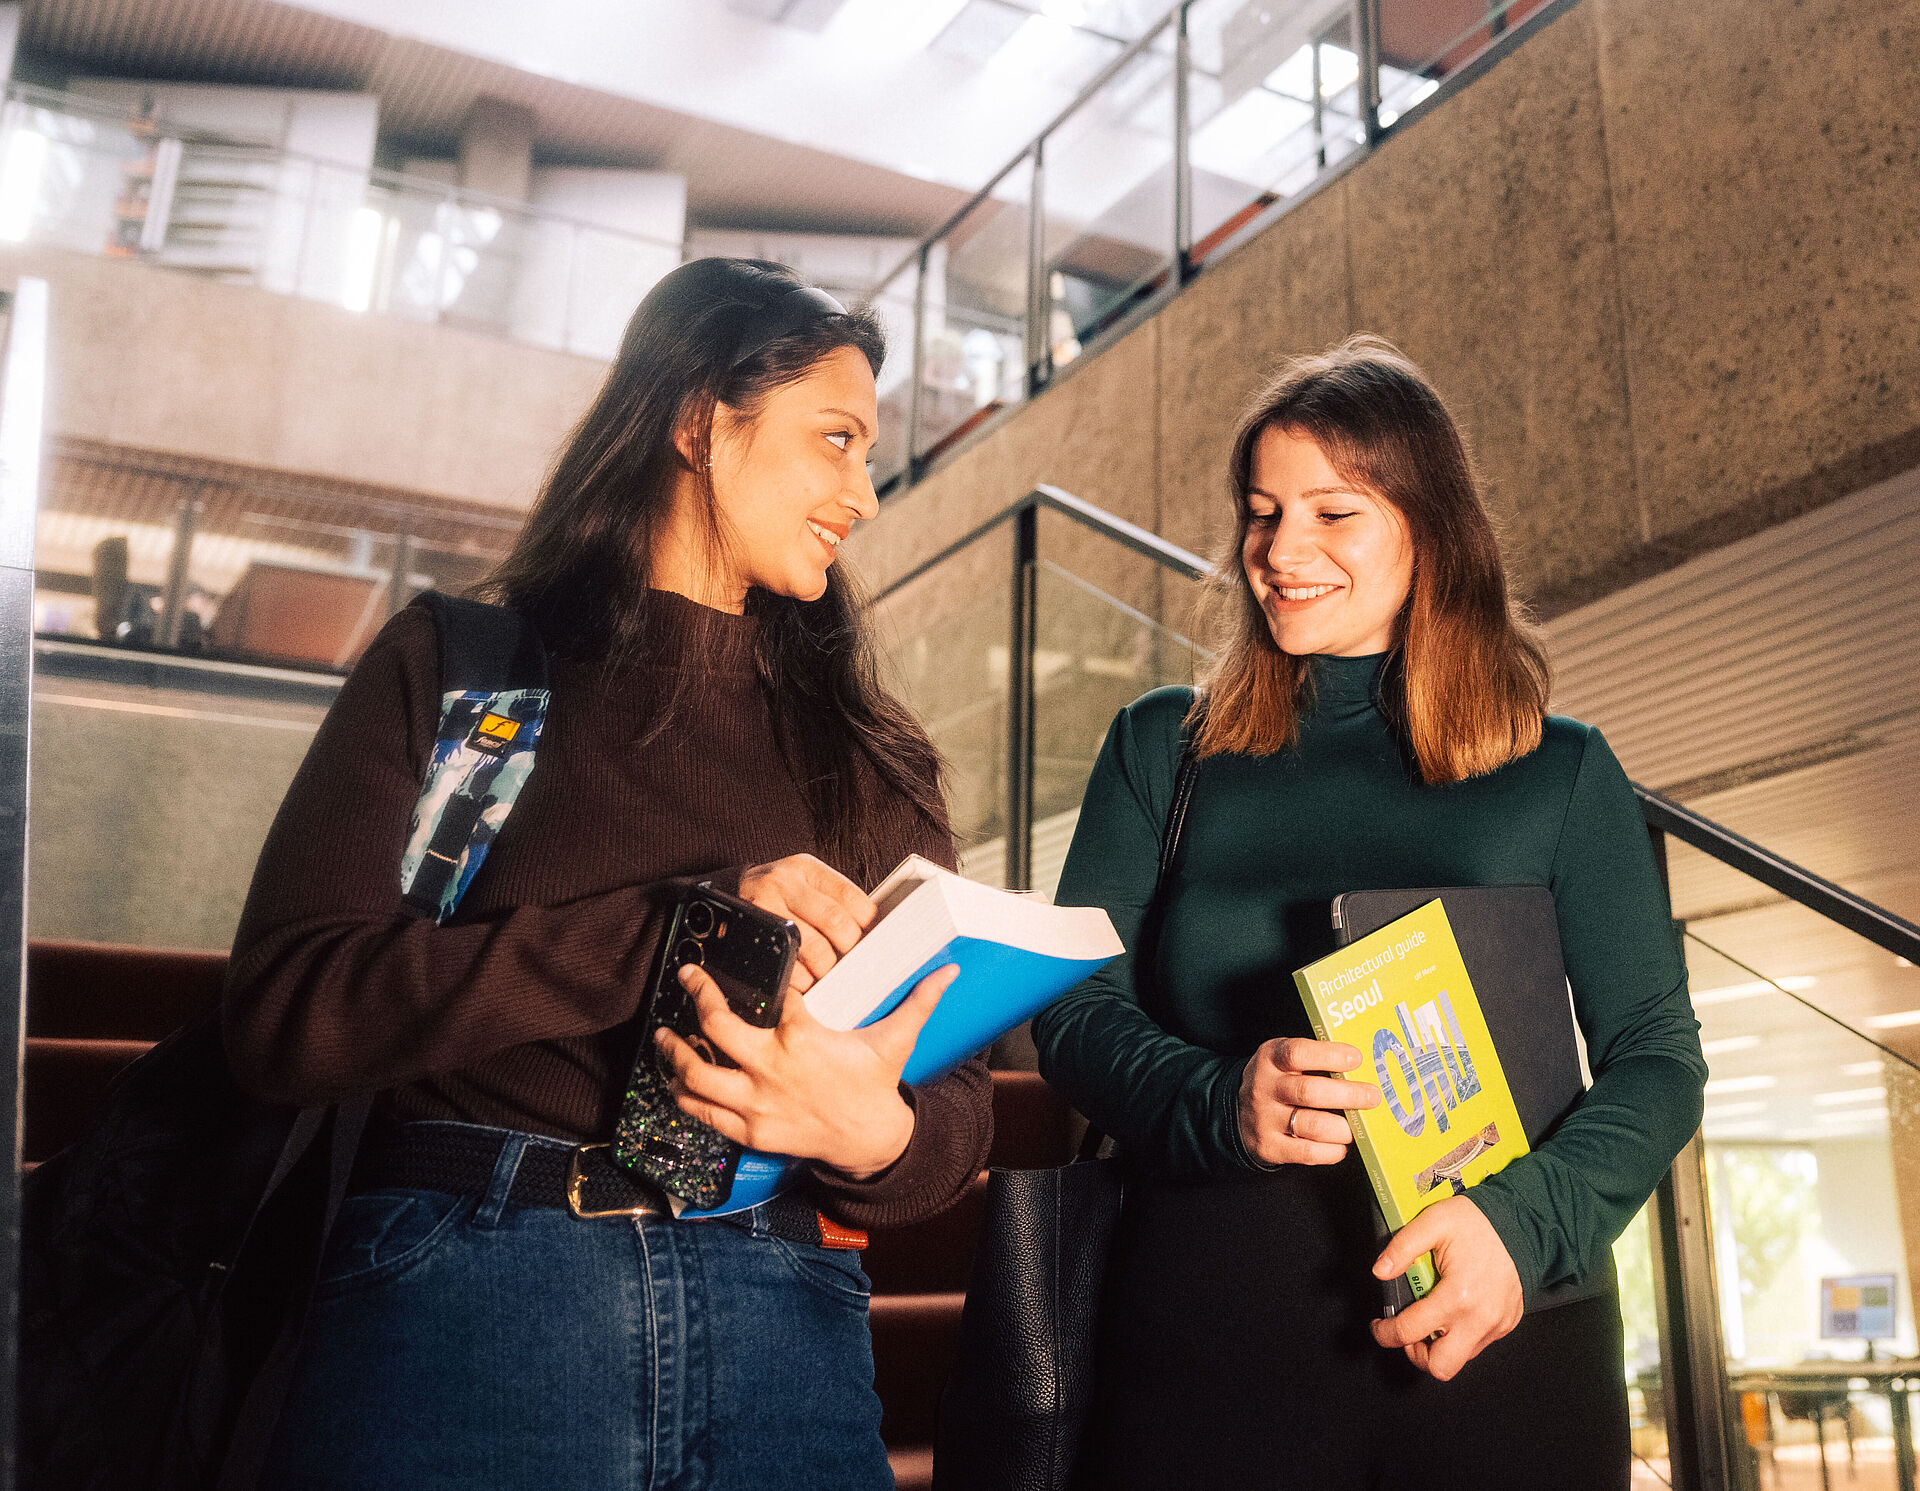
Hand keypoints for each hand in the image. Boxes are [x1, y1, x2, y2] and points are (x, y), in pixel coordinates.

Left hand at [655, 960, 958, 1176]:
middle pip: (716, 1028)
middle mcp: (773, 1069)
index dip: (750, 973)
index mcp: (804, 1039)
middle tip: (687, 978)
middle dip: (697, 998)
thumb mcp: (896, 1040)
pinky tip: (675, 1078)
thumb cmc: (875, 1085)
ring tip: (662, 1035)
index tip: (732, 955)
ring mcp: (758, 1103)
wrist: (869, 1142)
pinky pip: (704, 1113)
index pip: (767, 995)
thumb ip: (918, 1000)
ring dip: (674, 1053)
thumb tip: (949, 969)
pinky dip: (685, 1095)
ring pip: (697, 1075)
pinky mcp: (750, 1130)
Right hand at [736, 854, 876, 992]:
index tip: (867, 938)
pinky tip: (805, 977)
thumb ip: (836, 901)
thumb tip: (871, 935)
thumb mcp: (807, 884)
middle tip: (848, 959)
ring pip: (812, 946)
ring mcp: (765, 904)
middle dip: (847, 948)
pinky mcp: (752, 930)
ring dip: (825, 967)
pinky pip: (785, 962)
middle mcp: (785, 882)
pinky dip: (801, 978)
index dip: (865, 923)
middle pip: (834, 920)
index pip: (850, 896)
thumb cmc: (781, 894)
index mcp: (807, 868)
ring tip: (826, 970)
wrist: (734, 894)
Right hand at [1237, 1037, 1381, 1165]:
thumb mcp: (1285, 1061)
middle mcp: (1264, 1087)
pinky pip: (1307, 1153)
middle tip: (1372, 1097)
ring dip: (1343, 1128)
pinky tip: (1340, 1144)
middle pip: (1309, 1091)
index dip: (1329, 1055)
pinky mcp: (1269, 1146)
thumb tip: (1363, 1070)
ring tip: (1356, 1127)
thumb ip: (1315, 1061)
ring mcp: (1265, 1118)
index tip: (1356, 1059)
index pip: (1298, 1053)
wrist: (1239, 1112)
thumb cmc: (1277, 1082)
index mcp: (1270, 1059)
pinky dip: (1331, 1150)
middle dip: (1348, 1095)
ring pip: (1312, 1125)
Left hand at [1369, 1195, 1523, 1379]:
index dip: (1385, 1333)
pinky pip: (1477, 1344)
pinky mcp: (1506, 1325)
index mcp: (1457, 1295)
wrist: (1523, 1225)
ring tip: (1431, 1317)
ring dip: (1439, 1345)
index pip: (1409, 1332)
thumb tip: (1380, 1271)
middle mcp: (1479, 1318)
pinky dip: (1460, 1335)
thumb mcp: (1433, 1222)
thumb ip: (1402, 1247)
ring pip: (1460, 1359)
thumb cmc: (1480, 1223)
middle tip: (1408, 1332)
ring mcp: (1496, 1325)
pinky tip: (1453, 1310)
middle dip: (1417, 1354)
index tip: (1380, 1326)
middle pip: (1441, 1367)